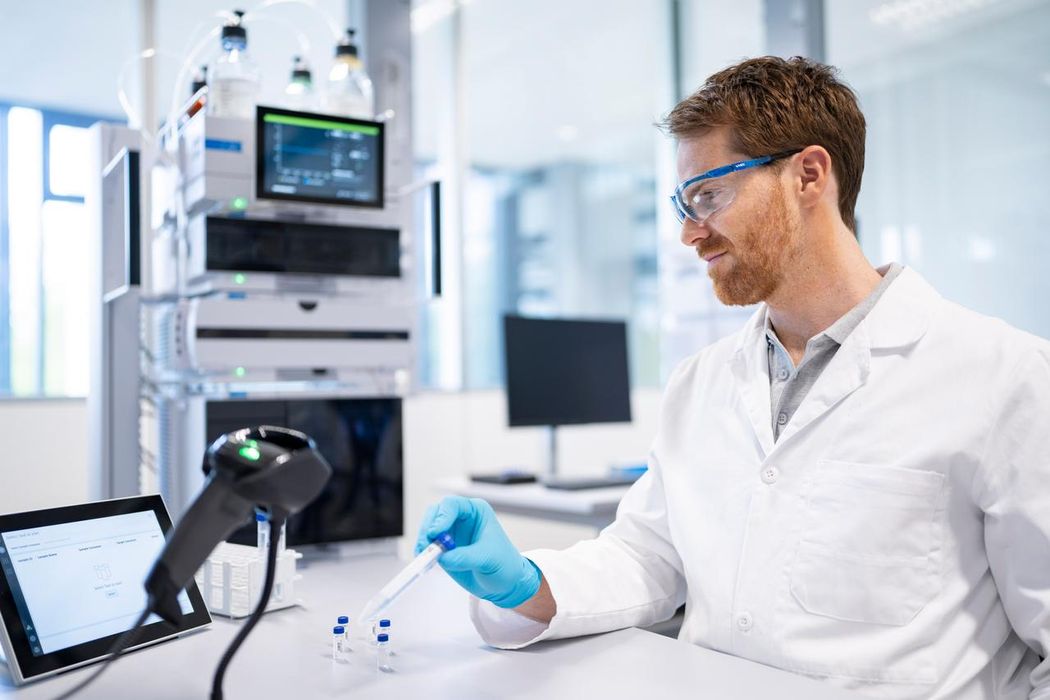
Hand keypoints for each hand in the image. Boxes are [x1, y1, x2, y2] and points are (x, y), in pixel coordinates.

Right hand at [416, 496, 540, 607]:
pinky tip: (426, 561)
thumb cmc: (504, 564)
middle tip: (426, 545)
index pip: (452, 505)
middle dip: (428, 528)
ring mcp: (450, 533)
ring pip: (428, 528)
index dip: (441, 516)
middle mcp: (461, 518)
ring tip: (426, 556)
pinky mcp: (443, 549)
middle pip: (435, 513)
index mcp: (476, 511)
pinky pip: (427, 546)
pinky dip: (423, 552)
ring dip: (424, 541)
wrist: (504, 583)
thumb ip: (465, 557)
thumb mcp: (489, 559)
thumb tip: (444, 558)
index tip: (436, 533)